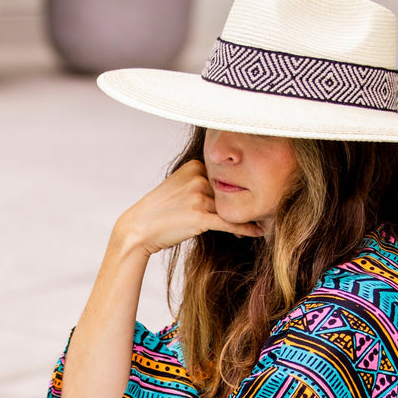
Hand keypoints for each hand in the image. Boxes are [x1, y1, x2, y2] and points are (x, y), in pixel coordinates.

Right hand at [113, 159, 263, 256]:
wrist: (139, 228)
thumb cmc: (160, 210)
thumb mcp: (179, 186)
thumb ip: (201, 182)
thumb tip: (227, 190)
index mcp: (194, 166)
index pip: (224, 178)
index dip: (233, 192)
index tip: (245, 200)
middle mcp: (197, 178)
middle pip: (229, 193)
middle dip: (240, 206)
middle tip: (256, 215)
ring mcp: (198, 197)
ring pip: (230, 208)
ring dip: (243, 219)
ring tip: (255, 227)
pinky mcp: (200, 217)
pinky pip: (230, 223)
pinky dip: (246, 228)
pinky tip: (258, 232)